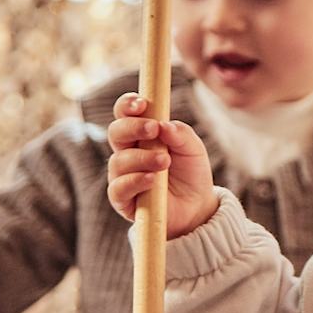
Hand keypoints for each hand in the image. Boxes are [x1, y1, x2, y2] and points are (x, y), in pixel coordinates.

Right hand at [107, 93, 217, 237]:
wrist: (197, 208)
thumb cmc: (191, 173)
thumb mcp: (193, 149)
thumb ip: (181, 134)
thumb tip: (164, 125)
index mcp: (140, 134)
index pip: (125, 113)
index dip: (128, 105)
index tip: (142, 104)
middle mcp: (127, 152)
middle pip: (116, 132)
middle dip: (133, 127)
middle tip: (154, 129)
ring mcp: (122, 176)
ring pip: (118, 161)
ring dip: (142, 158)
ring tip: (164, 161)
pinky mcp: (123, 201)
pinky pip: (118, 189)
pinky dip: (135, 181)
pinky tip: (152, 179)